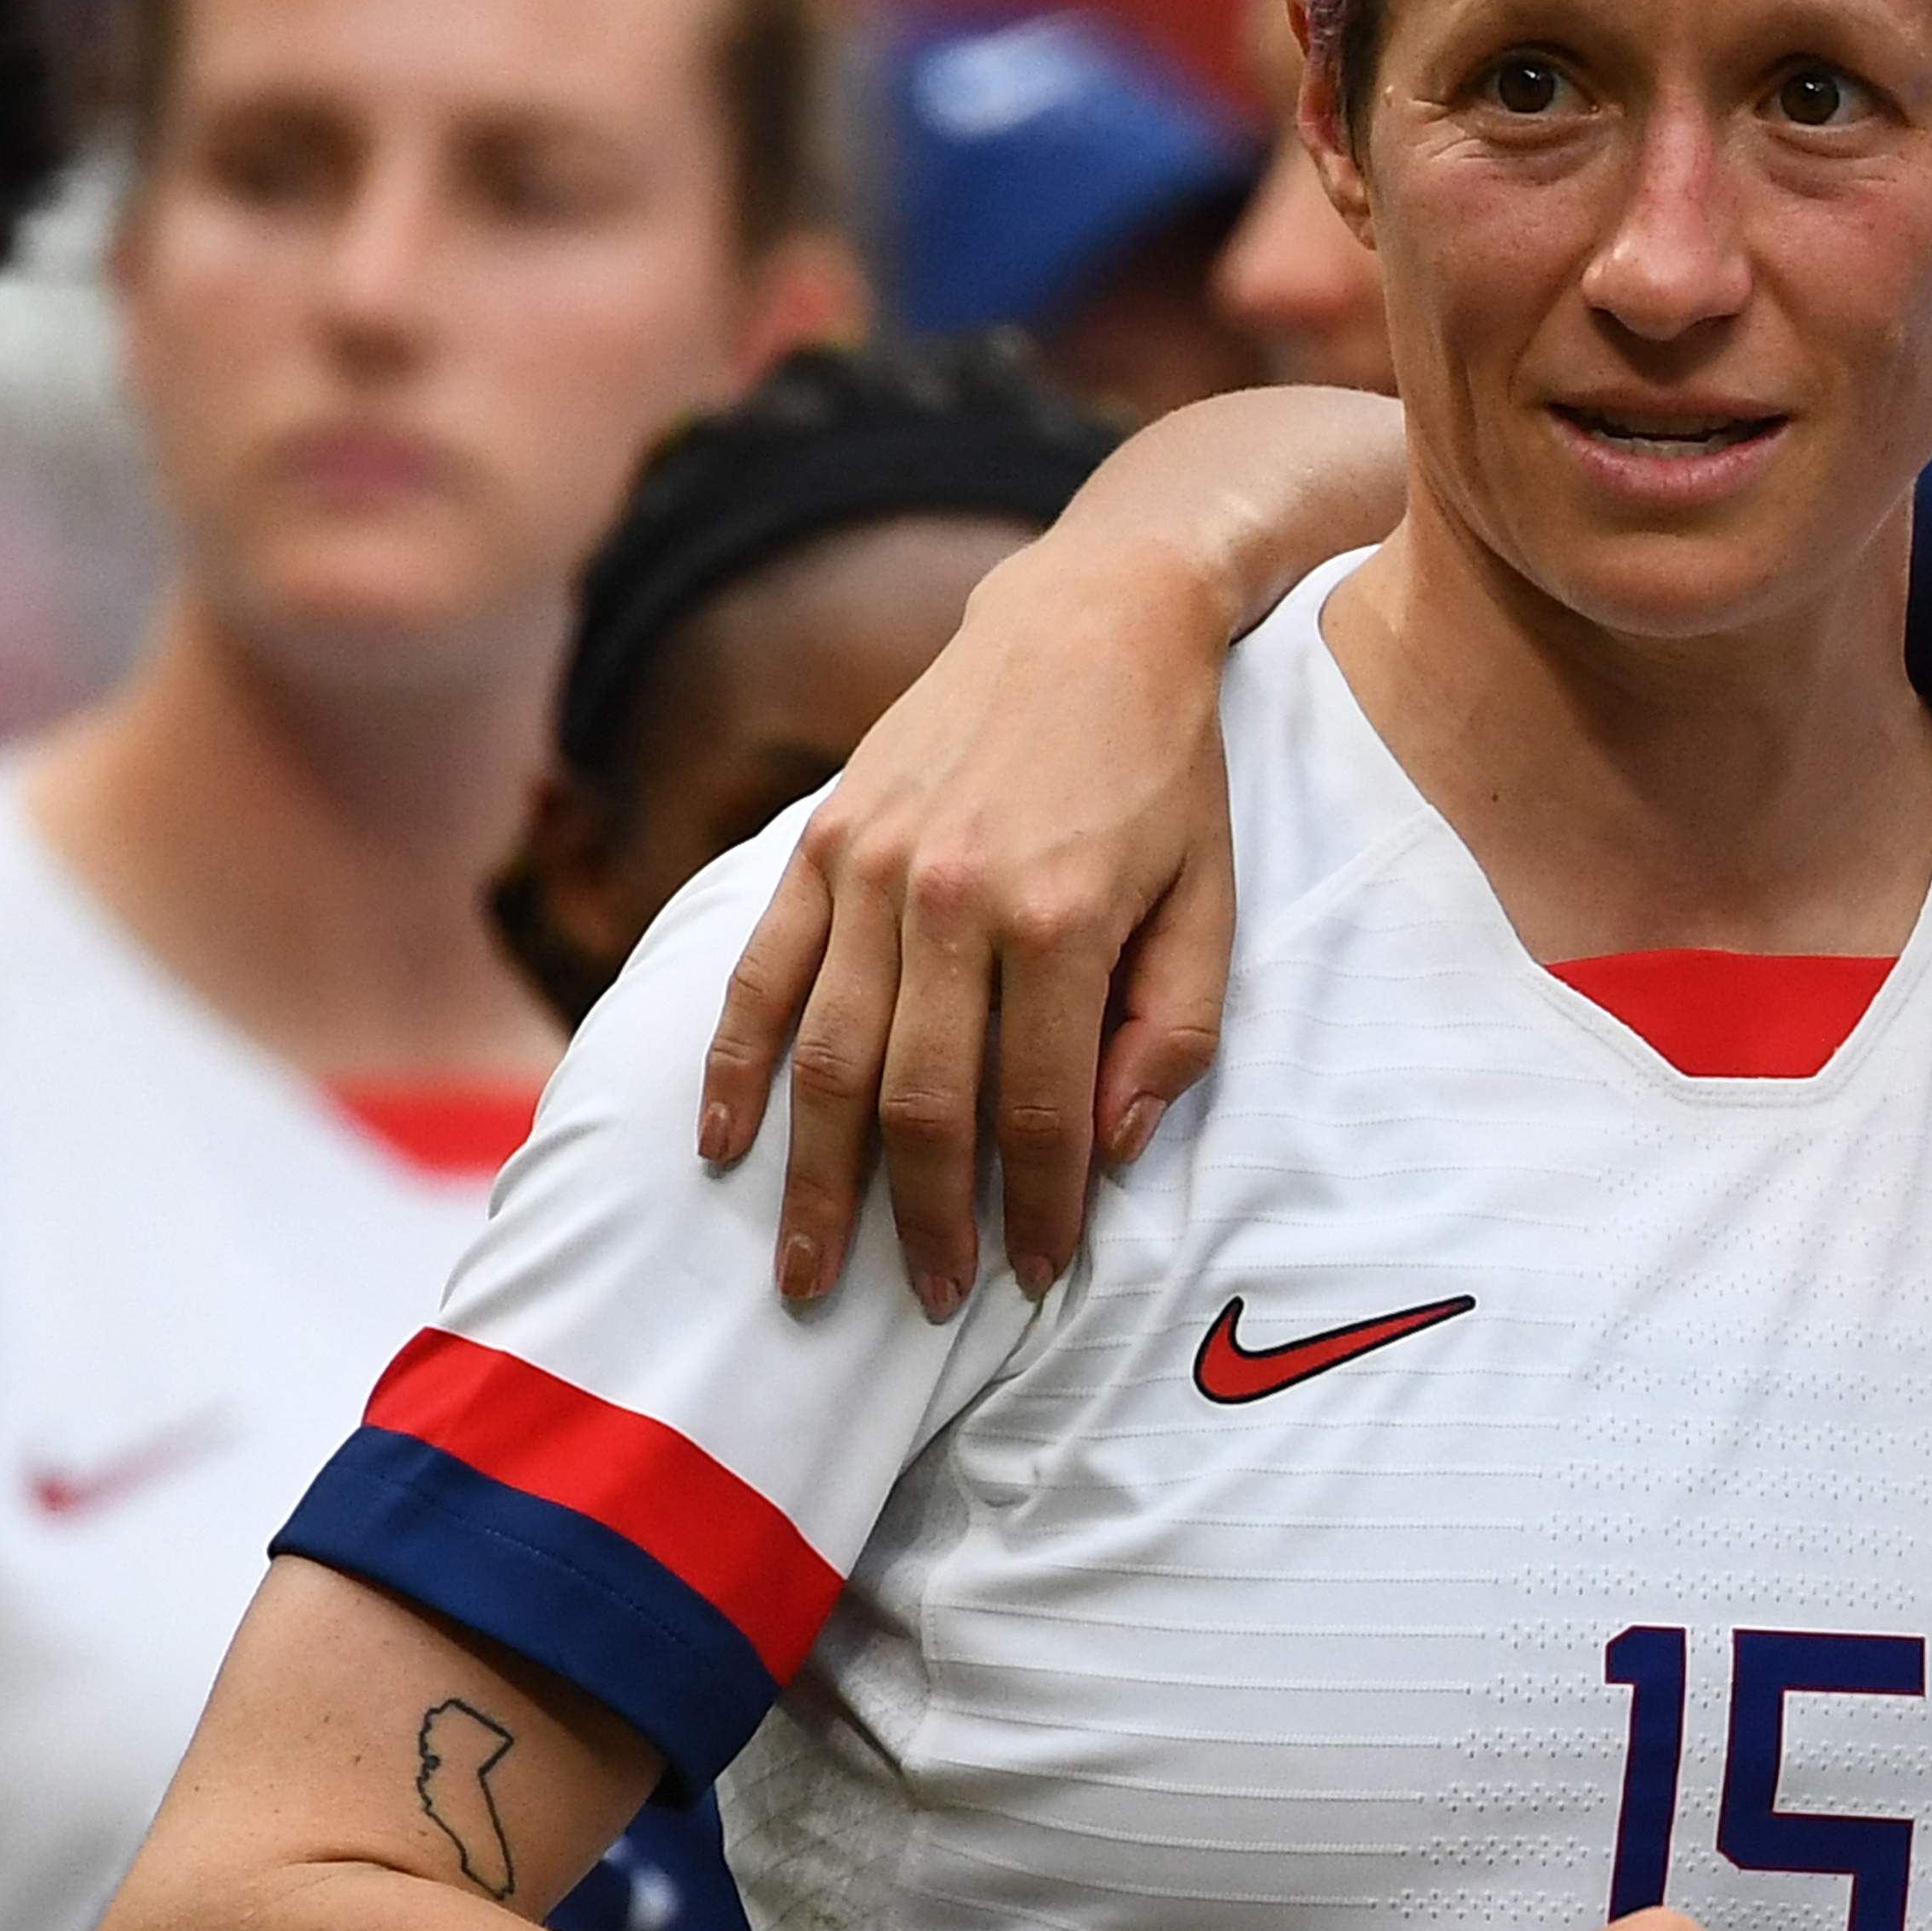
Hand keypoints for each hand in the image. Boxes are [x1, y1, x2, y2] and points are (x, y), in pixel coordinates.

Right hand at [696, 535, 1236, 1310]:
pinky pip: (759, 976)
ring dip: (817, 1181)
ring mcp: (871, 870)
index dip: (1040, 1210)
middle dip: (922, 1223)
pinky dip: (732, 1069)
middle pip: (921, 1105)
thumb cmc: (1166, 778)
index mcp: (1061, 922)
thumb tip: (1106, 1152)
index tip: (1038, 1279)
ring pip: (827, 1059)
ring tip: (810, 1274)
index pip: (1041, 1111)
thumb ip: (1171, 1031)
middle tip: (925, 1304)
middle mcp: (952, 900)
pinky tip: (721, 1149)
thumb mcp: (1211, 901)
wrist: (1090, 627)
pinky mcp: (821, 844)